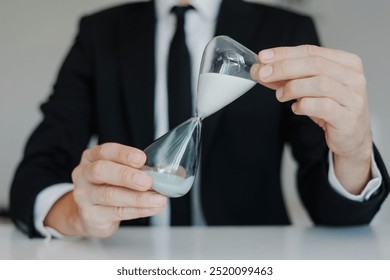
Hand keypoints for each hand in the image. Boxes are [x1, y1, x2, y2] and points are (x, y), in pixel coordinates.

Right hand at [45, 143, 166, 237]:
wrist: (91, 214)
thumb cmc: (109, 186)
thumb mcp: (117, 171)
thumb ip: (134, 169)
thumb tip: (160, 173)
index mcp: (92, 157)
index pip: (105, 151)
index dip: (124, 154)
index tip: (142, 159)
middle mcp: (83, 174)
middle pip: (101, 171)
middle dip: (126, 175)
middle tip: (147, 181)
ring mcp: (84, 196)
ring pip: (110, 195)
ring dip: (138, 198)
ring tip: (158, 199)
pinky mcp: (91, 216)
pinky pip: (118, 212)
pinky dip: (139, 210)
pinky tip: (153, 208)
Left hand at [252, 45, 372, 192]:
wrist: (351, 136)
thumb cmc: (331, 108)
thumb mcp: (308, 88)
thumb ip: (288, 77)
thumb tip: (262, 69)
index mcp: (346, 63)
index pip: (311, 51)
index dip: (284, 53)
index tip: (263, 58)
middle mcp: (353, 77)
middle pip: (315, 64)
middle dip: (284, 68)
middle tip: (263, 74)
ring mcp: (353, 97)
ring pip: (319, 83)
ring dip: (292, 87)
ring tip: (281, 95)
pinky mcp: (348, 117)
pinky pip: (322, 106)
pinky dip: (303, 105)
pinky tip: (296, 108)